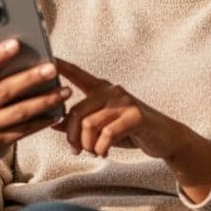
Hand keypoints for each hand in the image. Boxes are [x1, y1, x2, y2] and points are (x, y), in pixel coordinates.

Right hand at [0, 39, 70, 207]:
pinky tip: (59, 112)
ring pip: (21, 111)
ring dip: (45, 100)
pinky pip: (27, 129)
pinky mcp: (2, 141)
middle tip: (52, 68)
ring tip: (65, 91)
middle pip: (6, 90)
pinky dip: (44, 121)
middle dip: (31, 78)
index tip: (16, 43)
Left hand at [53, 59, 210, 201]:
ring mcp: (124, 101)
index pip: (78, 74)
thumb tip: (52, 123)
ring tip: (94, 152)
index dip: (62, 66)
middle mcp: (111, 91)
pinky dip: (101, 148)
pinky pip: (106, 134)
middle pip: (76, 111)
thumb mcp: (101, 128)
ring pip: (89, 125)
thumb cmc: (130, 132)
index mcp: (101, 90)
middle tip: (76, 150)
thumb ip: (78, 124)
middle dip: (72, 136)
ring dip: (88, 146)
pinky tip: (105, 152)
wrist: (163, 138)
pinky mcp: (135, 115)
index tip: (47, 57)